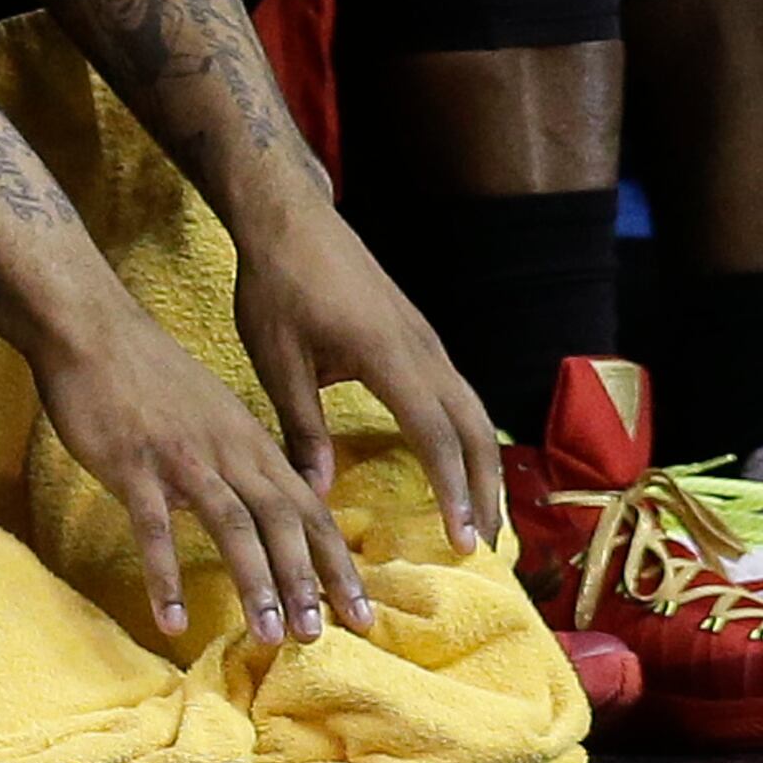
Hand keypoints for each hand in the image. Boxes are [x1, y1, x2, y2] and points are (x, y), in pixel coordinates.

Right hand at [30, 277, 376, 647]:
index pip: (308, 510)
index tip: (361, 614)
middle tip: (319, 637)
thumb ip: (242, 460)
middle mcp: (228, 450)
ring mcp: (181, 458)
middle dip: (307, 582)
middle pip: (282, 520)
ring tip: (268, 637)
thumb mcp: (213, 413)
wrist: (92, 327)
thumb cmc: (149, 375)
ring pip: (232, 524)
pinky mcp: (133, 464)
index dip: (336, 563)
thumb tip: (269, 508)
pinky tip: (170, 620)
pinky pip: (153, 527)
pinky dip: (165, 575)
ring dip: (255, 583)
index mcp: (250, 442)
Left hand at [231, 193, 502, 555]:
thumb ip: (302, 430)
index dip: (453, 491)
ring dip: (483, 464)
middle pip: (474, 426)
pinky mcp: (420, 334)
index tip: (463, 540)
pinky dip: (468, 434)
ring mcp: (426, 337)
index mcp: (388, 355)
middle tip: (485, 546)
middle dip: (485, 488)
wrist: (289, 216)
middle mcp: (421, 347)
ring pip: (473, 408)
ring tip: (482, 516)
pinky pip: (458, 391)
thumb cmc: (277, 285)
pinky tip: (460, 461)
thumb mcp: (278, 361)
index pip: (436, 434)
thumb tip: (316, 497)